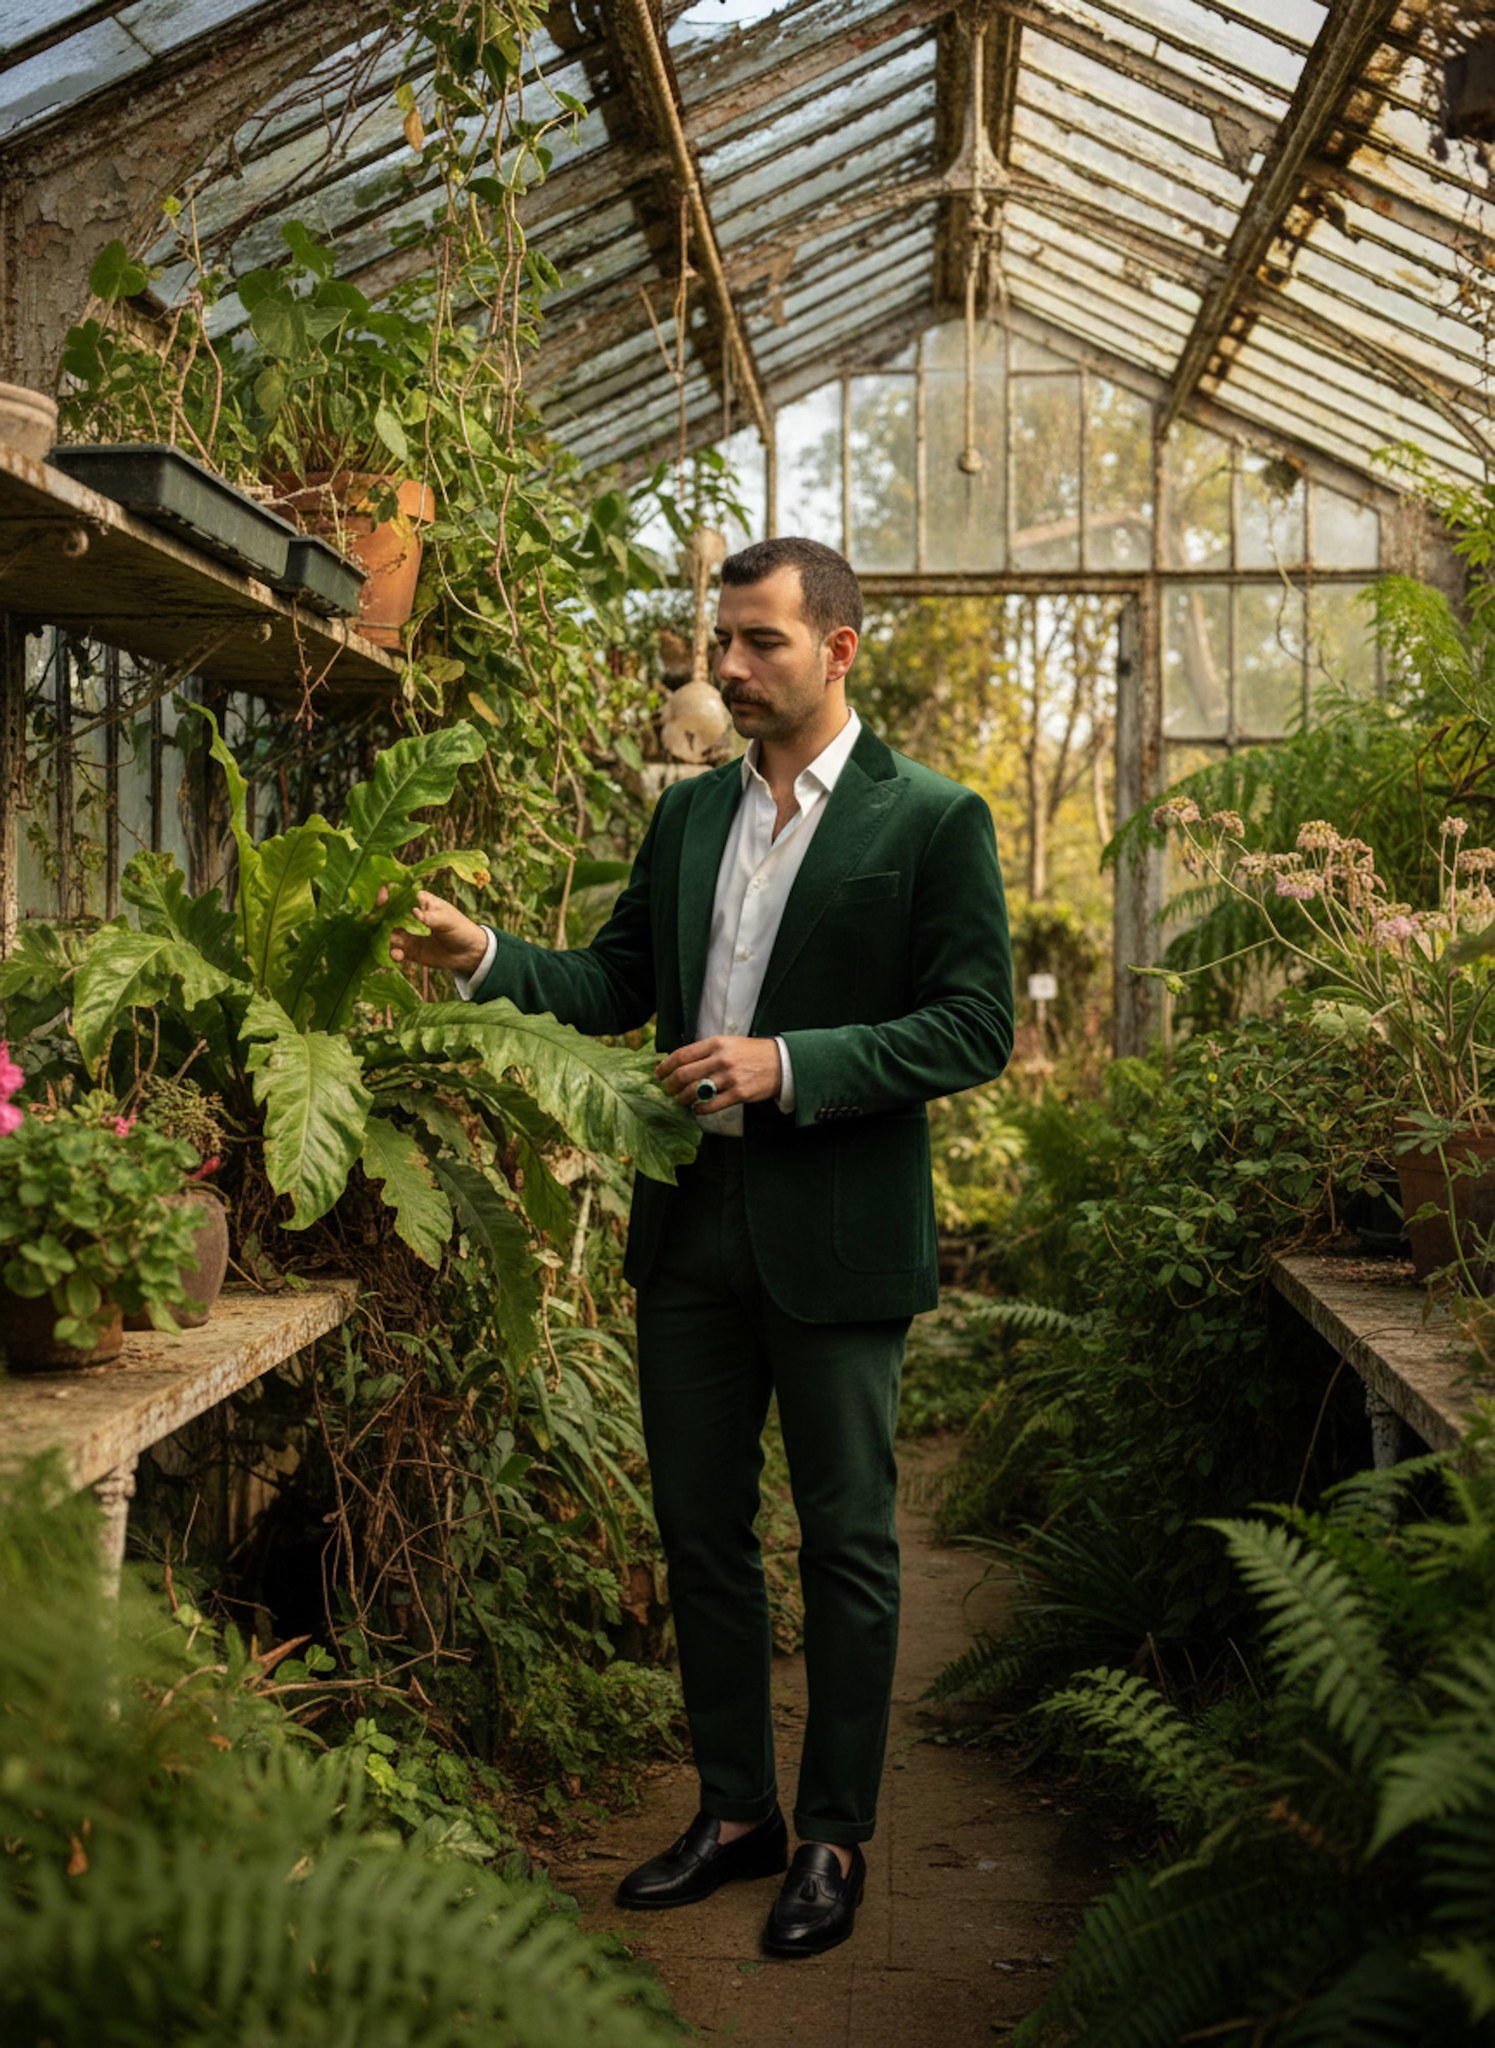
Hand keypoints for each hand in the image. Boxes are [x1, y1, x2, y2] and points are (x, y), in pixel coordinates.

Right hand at [381, 886, 488, 975]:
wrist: (470, 953)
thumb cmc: (461, 928)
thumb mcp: (448, 920)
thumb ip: (431, 917)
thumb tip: (415, 911)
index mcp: (419, 903)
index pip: (399, 895)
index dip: (388, 894)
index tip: (382, 896)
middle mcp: (409, 917)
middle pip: (388, 914)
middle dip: (379, 918)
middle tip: (374, 922)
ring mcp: (408, 934)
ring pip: (388, 934)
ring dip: (386, 938)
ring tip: (395, 944)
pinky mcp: (409, 951)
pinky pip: (395, 951)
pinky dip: (393, 953)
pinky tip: (398, 956)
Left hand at [656, 1035, 782, 1115]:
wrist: (781, 1063)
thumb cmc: (752, 1053)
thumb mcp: (729, 1043)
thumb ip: (706, 1052)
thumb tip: (681, 1064)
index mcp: (716, 1044)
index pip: (682, 1055)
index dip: (665, 1066)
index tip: (658, 1073)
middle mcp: (721, 1059)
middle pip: (684, 1074)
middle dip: (670, 1085)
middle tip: (666, 1090)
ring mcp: (730, 1077)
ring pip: (695, 1091)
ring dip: (682, 1099)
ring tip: (680, 1101)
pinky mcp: (739, 1094)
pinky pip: (711, 1105)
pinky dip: (699, 1109)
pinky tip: (696, 1110)